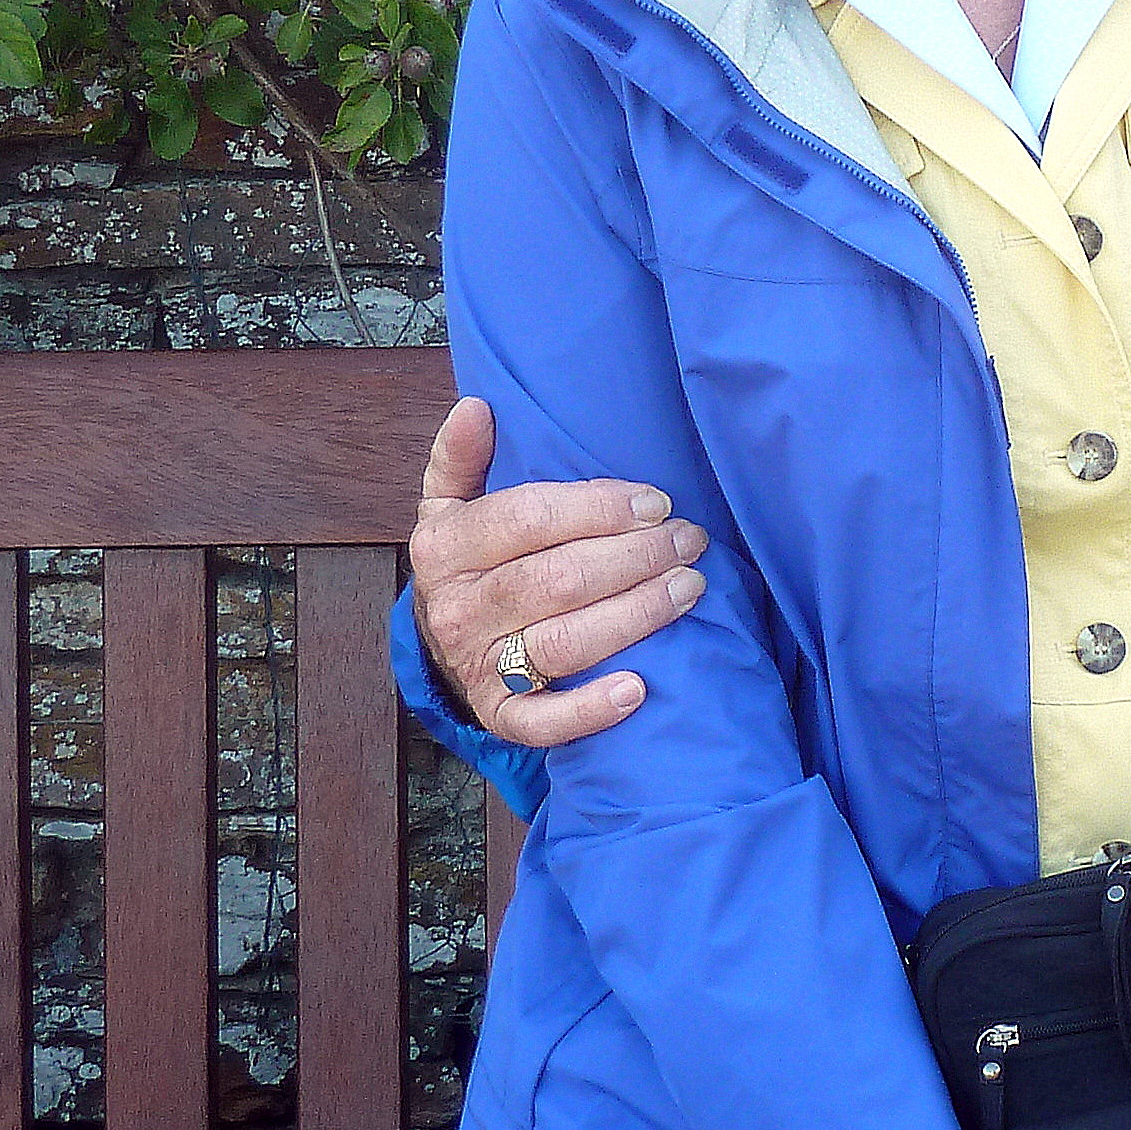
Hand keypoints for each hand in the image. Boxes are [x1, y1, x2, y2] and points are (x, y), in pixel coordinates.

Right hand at [412, 395, 704, 745]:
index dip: (599, 508)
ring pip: (565, 641)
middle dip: (635, 556)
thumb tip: (476, 407)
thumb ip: (461, 457)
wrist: (439, 644)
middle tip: (690, 539)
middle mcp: (457, 609)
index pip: (528, 519)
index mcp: (446, 547)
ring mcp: (479, 667)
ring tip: (691, 587)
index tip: (656, 501)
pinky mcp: (501, 714)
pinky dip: (590, 710)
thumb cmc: (470, 561)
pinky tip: (638, 689)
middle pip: (558, 579)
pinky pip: (543, 721)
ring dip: (636, 614)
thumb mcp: (450, 505)